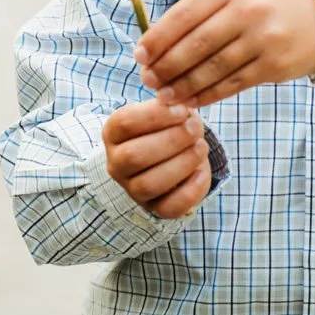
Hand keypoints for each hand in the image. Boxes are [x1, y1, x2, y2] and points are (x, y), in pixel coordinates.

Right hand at [101, 98, 212, 219]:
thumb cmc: (166, 128)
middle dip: (171, 140)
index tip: (182, 110)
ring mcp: (133, 189)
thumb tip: (181, 107)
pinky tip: (202, 172)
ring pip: (149, 184)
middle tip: (195, 128)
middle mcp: (116, 164)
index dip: (155, 115)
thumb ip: (170, 106)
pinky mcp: (154, 208)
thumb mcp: (164, 112)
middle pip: (134, 156)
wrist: (171, 156)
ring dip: (181, 164)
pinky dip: (190, 191)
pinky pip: (169, 207)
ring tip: (201, 147)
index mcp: (113, 134)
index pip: (125, 123)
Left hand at [133, 0, 314, 107]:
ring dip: (183, 87)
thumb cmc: (264, 4)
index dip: (158, 38)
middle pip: (196, 44)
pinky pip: (233, 85)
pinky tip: (191, 102)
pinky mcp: (274, 65)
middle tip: (147, 80)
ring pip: (213, 69)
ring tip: (164, 97)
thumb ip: (199, 12)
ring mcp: (264, 39)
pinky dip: (208, 96)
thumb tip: (155, 44)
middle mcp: (248, 10)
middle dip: (167, 66)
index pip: (185, 14)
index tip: (140, 55)